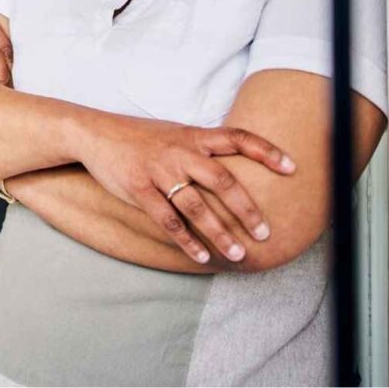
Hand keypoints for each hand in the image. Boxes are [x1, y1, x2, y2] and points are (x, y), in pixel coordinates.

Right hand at [75, 112, 295, 265]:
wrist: (96, 133)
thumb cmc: (141, 137)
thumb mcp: (175, 133)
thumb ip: (202, 147)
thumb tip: (236, 163)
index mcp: (193, 136)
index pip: (237, 138)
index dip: (266, 151)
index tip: (292, 168)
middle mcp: (180, 152)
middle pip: (222, 179)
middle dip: (246, 209)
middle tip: (265, 233)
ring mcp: (159, 170)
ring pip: (197, 206)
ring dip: (220, 233)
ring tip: (239, 254)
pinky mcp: (139, 188)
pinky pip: (167, 219)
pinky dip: (186, 240)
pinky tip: (201, 255)